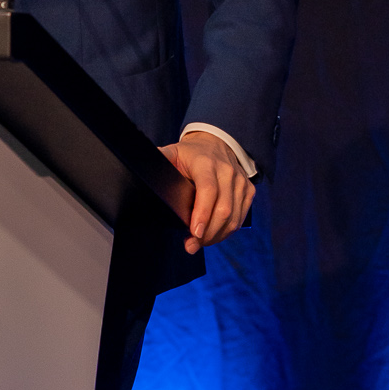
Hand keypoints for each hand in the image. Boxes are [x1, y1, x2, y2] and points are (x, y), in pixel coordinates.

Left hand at [160, 133, 254, 254]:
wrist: (216, 143)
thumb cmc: (190, 153)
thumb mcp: (172, 152)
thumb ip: (160, 160)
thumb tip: (139, 167)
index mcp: (205, 163)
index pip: (208, 190)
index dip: (202, 214)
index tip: (193, 232)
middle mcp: (227, 171)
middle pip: (223, 209)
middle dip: (207, 233)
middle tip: (191, 246)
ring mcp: (240, 181)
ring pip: (233, 217)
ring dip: (216, 236)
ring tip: (199, 244)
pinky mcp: (249, 190)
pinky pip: (240, 217)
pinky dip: (227, 231)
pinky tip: (213, 236)